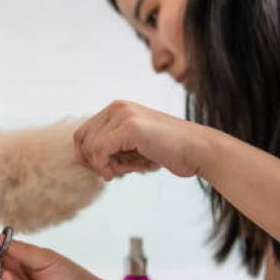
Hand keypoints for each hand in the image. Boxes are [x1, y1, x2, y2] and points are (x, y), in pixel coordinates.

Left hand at [74, 100, 204, 179]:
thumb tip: (85, 160)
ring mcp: (123, 114)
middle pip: (81, 140)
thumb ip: (110, 148)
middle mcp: (117, 107)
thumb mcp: (133, 147)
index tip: (106, 169)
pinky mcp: (130, 126)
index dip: (89, 157)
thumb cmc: (168, 152)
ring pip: (90, 147)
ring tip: (126, 170)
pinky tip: (122, 172)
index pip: (83, 134)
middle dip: (94, 162)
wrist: (197, 150)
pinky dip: (105, 166)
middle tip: (115, 172)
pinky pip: (99, 151)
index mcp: (117, 109)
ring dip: (103, 166)